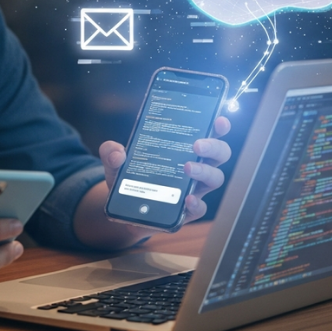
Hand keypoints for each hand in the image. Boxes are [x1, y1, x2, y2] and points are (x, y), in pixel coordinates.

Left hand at [100, 115, 232, 225]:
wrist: (124, 208)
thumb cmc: (129, 178)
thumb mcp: (116, 162)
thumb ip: (111, 152)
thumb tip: (117, 152)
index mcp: (184, 149)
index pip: (208, 133)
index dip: (218, 126)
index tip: (218, 119)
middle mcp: (196, 167)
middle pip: (220, 154)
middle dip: (214, 147)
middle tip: (197, 145)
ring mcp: (194, 188)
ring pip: (215, 179)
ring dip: (205, 172)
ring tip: (188, 168)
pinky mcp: (187, 210)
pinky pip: (200, 208)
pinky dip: (196, 203)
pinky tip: (187, 199)